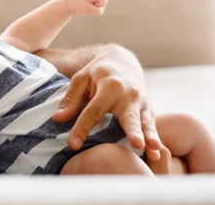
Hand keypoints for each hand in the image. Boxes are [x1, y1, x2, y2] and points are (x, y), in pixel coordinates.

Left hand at [52, 45, 162, 159]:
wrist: (121, 61)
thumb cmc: (97, 73)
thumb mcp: (80, 80)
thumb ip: (71, 100)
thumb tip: (57, 119)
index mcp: (109, 86)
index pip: (93, 111)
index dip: (82, 128)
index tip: (73, 144)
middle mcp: (128, 94)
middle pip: (128, 115)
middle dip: (132, 129)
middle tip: (136, 142)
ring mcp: (141, 102)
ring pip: (145, 122)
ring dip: (149, 136)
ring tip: (153, 148)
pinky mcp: (148, 109)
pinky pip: (152, 125)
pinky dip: (155, 138)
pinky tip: (156, 153)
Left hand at [65, 0, 107, 15]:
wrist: (65, 5)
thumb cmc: (76, 7)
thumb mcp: (89, 10)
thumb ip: (98, 11)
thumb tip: (100, 10)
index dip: (101, 4)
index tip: (92, 6)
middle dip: (98, 4)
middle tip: (87, 6)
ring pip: (99, 0)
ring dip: (94, 5)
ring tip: (85, 6)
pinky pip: (94, 1)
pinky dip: (91, 5)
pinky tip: (83, 5)